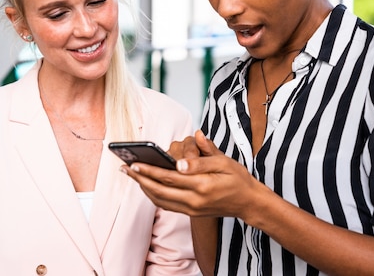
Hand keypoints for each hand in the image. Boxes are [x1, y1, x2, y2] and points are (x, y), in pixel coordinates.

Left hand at [123, 130, 262, 218]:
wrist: (249, 202)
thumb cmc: (237, 178)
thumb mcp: (224, 163)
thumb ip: (202, 158)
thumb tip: (181, 158)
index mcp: (202, 185)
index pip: (169, 178)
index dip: (149, 171)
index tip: (134, 163)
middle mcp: (194, 201)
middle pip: (159, 190)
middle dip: (140, 179)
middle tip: (124, 168)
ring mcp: (191, 209)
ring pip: (160, 200)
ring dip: (143, 187)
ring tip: (131, 175)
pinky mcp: (190, 213)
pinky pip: (166, 205)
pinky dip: (153, 195)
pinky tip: (146, 184)